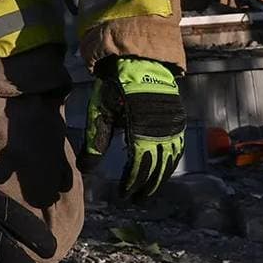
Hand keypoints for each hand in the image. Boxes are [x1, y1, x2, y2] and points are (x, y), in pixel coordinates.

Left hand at [84, 57, 186, 198]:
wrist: (139, 62)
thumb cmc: (115, 88)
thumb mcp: (101, 113)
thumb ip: (94, 142)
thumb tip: (85, 170)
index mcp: (142, 131)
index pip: (138, 166)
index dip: (131, 183)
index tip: (124, 195)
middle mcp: (162, 132)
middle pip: (155, 167)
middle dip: (145, 186)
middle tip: (136, 200)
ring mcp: (173, 127)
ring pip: (168, 160)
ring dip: (159, 178)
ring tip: (148, 191)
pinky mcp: (178, 121)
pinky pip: (176, 149)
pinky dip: (169, 163)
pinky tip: (162, 170)